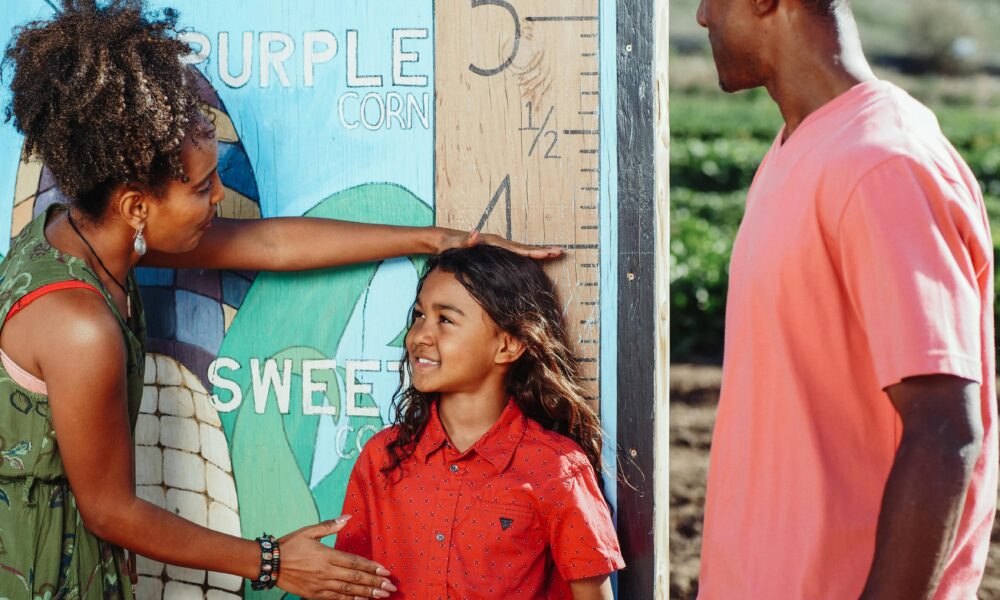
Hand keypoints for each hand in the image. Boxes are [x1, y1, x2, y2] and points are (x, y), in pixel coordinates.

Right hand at [276, 516, 397, 599]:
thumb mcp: (309, 531)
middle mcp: (325, 572)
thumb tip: (348, 517)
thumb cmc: (290, 545)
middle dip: (375, 583)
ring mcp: (320, 585)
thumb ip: (330, 526)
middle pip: (355, 579)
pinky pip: (336, 599)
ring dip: (367, 594)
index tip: (385, 571)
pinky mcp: (314, 595)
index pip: (354, 562)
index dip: (371, 567)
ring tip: (382, 596)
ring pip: (348, 591)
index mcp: (326, 555)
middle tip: (391, 587)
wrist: (269, 564)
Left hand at [439, 228, 563, 259]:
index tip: (547, 253)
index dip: (532, 251)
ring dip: (539, 252)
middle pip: (525, 247)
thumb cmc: (448, 244)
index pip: (516, 248)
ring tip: (555, 254)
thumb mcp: (454, 243)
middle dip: (543, 250)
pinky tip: (536, 260)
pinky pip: (516, 254)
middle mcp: (498, 242)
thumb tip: (475, 232)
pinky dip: (528, 255)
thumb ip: (464, 240)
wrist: (443, 239)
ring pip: (523, 250)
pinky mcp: (496, 251)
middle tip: (560, 252)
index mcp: (493, 242)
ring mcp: (498, 246)